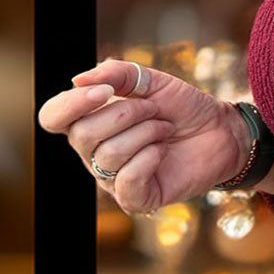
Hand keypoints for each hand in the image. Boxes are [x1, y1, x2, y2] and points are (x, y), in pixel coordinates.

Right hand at [37, 59, 249, 213]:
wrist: (221, 130)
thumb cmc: (182, 107)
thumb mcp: (151, 81)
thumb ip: (116, 74)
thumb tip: (78, 80)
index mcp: (89, 122)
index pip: (52, 117)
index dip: (71, 104)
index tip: (105, 91)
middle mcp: (93, 153)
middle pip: (82, 135)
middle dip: (125, 114)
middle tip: (154, 109)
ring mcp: (112, 178)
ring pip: (108, 155)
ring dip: (144, 133)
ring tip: (165, 129)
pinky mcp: (136, 199)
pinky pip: (127, 181)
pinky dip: (149, 159)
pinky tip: (163, 151)